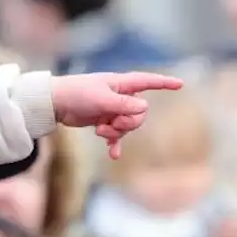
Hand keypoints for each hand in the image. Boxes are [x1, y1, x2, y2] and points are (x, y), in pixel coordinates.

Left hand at [51, 72, 182, 158]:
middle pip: (140, 113)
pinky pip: (116, 136)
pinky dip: (115, 144)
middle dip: (128, 123)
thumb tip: (144, 108)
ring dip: (116, 132)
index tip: (180, 84)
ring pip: (128, 126)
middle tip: (111, 123)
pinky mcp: (104, 122)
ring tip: (101, 130)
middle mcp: (120, 96)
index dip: (164, 83)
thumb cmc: (77, 94)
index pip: (148, 81)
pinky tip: (113, 155)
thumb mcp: (102, 99)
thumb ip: (124, 105)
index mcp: (122, 84)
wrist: (55, 103)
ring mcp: (113, 110)